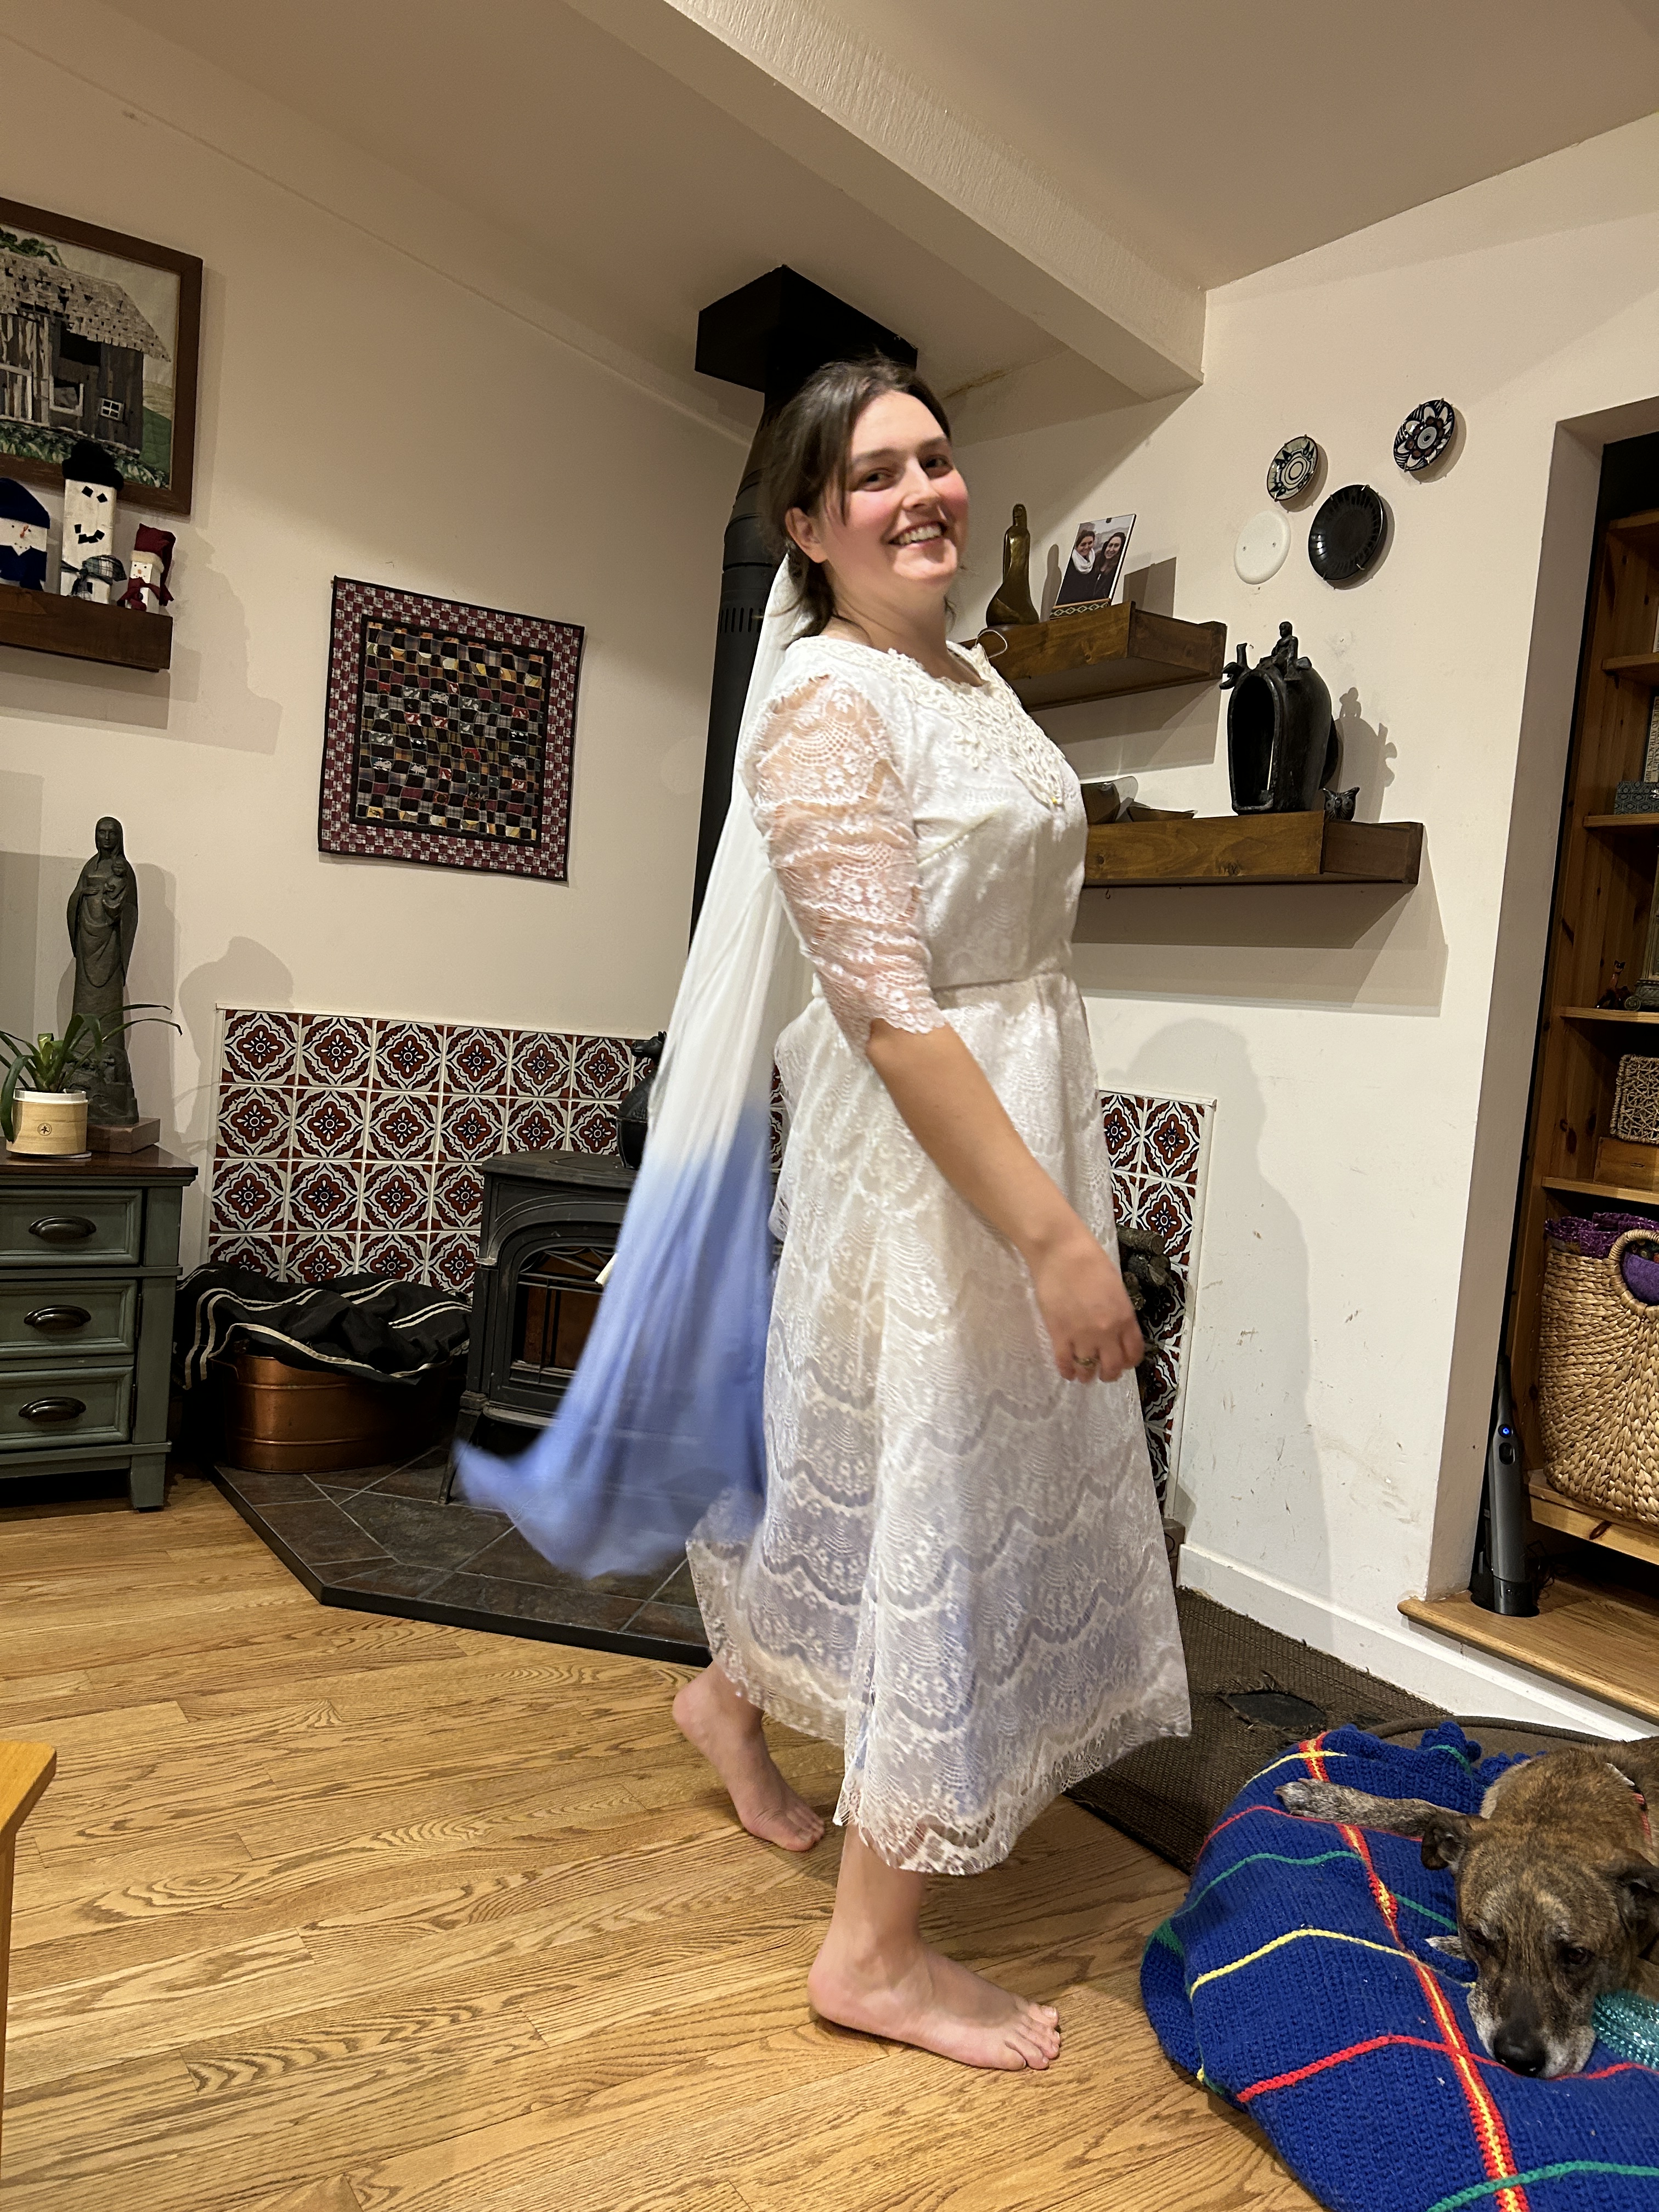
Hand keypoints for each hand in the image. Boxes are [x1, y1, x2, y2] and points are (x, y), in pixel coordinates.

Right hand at [1025, 1221, 1143, 1383]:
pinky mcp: (1059, 1334)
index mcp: (1125, 1317)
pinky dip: (1067, 1371)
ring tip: (1084, 1376)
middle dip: (1109, 1374)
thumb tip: (1114, 1328)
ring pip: (1088, 1368)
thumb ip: (1119, 1311)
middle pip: (1113, 1366)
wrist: (1061, 1252)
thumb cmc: (1091, 1261)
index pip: (1134, 1352)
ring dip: (1087, 1375)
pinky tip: (1068, 1372)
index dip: (1129, 1362)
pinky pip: (1065, 1362)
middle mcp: (1107, 1332)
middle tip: (1104, 1373)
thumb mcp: (1117, 1287)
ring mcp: (1082, 1335)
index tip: (1124, 1363)